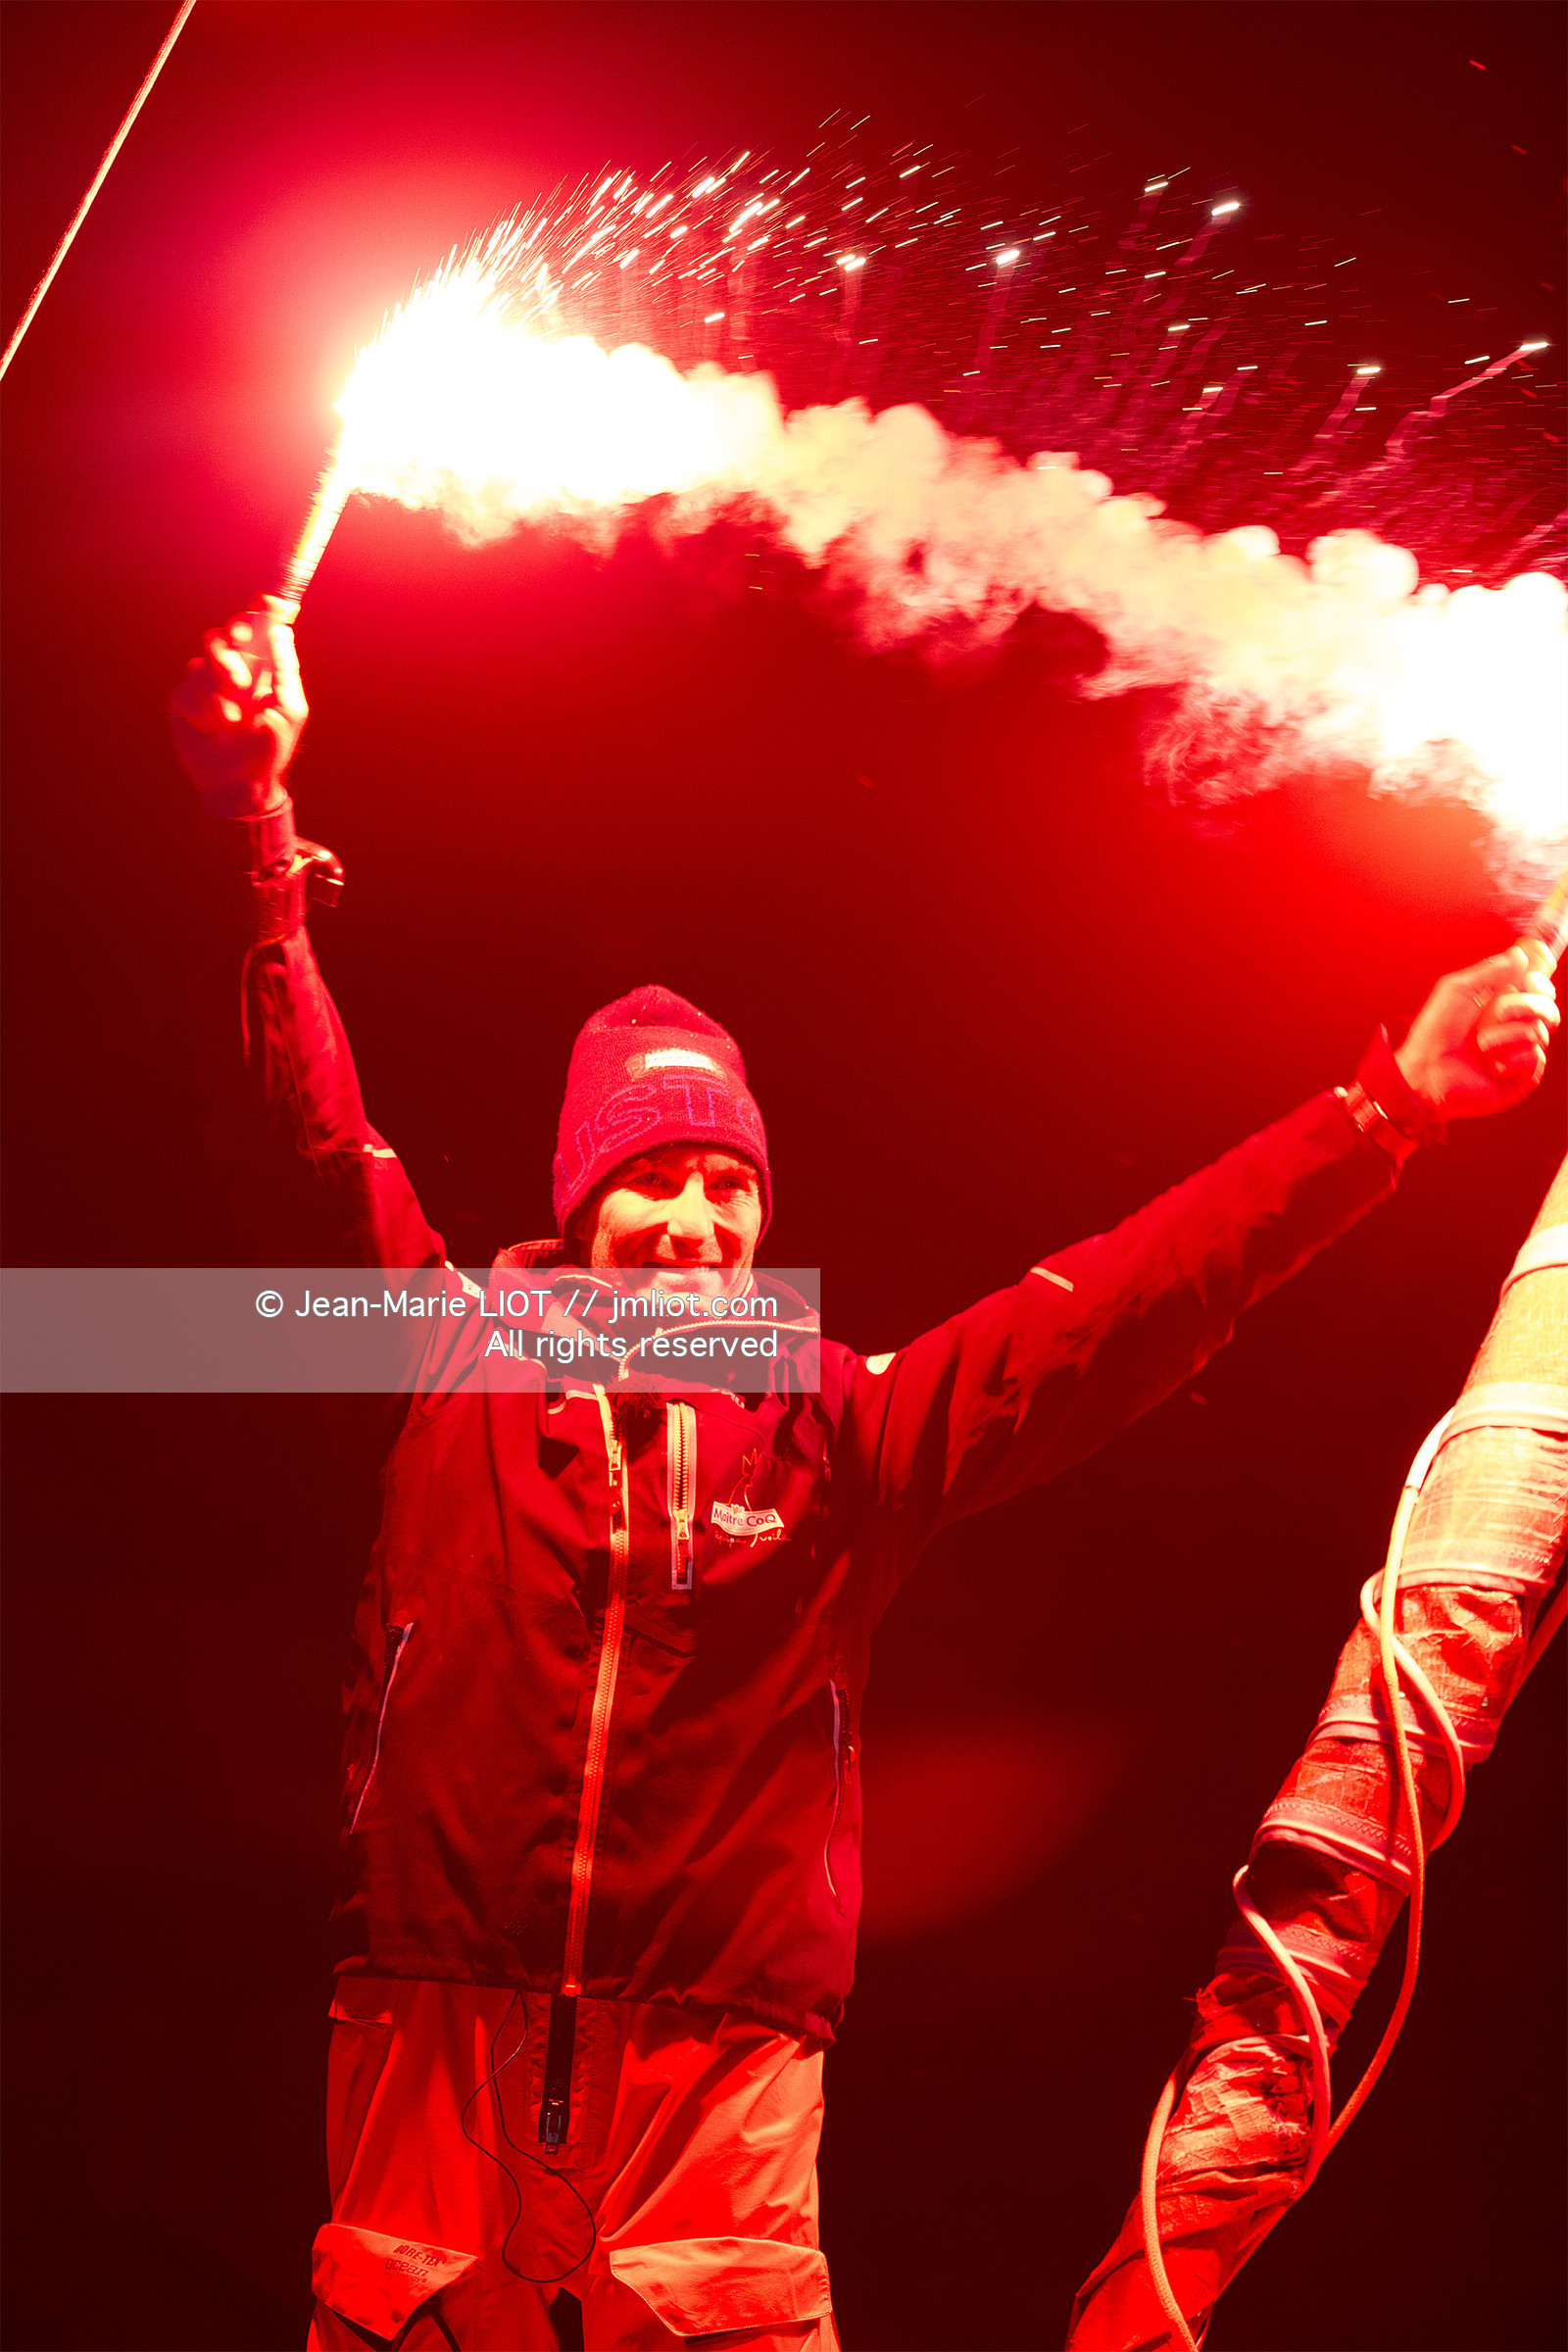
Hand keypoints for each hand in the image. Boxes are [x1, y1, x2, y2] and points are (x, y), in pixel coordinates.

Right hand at [169, 595, 306, 815]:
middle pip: (224, 634)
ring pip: (203, 659)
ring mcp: (206, 684)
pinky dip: (201, 709)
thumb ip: (285, 670)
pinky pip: (186, 688)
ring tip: (231, 721)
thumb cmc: (268, 750)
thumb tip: (282, 629)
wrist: (238, 784)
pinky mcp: (184, 701)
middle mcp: (233, 670)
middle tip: (240, 672)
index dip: (260, 612)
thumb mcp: (288, 710)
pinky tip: (211, 729)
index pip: (258, 629)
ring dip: (219, 691)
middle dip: (231, 649)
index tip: (267, 603)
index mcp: (262, 669)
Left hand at [1393, 946, 1559, 1119]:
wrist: (1427, 1072)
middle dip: (1528, 1005)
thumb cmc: (1435, 1033)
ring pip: (1539, 1032)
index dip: (1541, 980)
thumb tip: (1520, 955)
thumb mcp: (1457, 991)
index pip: (1538, 988)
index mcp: (1501, 1005)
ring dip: (1507, 1034)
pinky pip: (1535, 1058)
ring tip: (1482, 1044)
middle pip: (1548, 1007)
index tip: (1531, 978)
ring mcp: (1519, 1052)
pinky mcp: (1522, 1077)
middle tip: (1501, 1010)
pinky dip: (1512, 1059)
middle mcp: (1514, 1027)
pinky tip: (1491, 1065)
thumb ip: (1489, 971)